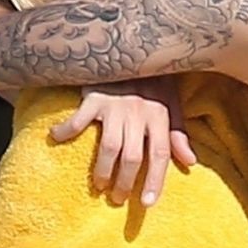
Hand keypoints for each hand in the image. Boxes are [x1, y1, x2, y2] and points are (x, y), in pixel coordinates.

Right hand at [50, 77, 196, 206]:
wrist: (131, 43)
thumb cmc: (152, 77)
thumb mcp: (171, 102)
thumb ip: (178, 133)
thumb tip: (190, 162)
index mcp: (159, 115)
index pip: (159, 154)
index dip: (154, 180)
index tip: (146, 204)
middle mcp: (139, 112)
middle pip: (132, 157)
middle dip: (124, 182)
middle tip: (117, 198)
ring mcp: (115, 105)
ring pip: (109, 147)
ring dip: (102, 170)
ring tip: (98, 185)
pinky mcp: (94, 96)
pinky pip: (79, 119)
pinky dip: (66, 131)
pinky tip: (56, 138)